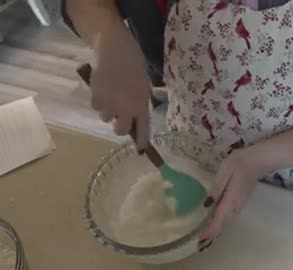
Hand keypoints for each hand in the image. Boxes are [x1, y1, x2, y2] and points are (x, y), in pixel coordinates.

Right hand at [90, 22, 150, 148]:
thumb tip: (137, 118)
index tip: (141, 148)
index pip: (143, 129)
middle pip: (121, 130)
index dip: (142, 140)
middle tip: (120, 119)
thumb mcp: (143, 85)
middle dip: (121, 127)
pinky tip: (102, 90)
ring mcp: (110, 103)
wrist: (116, 49)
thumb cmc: (134, 64)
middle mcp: (126, 108)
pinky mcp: (96, 96)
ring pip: (106, 118)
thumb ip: (140, 102)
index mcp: (142, 104)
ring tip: (112, 96)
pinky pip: (96, 107)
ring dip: (109, 111)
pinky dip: (98, 101)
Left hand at [199, 147, 265, 249]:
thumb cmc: (240, 163)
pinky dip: (221, 223)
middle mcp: (235, 206)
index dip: (209, 232)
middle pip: (222, 225)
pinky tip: (215, 223)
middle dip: (211, 236)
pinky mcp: (240, 201)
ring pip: (226, 222)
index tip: (200, 242)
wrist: (258, 160)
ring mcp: (239, 204)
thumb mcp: (224, 172)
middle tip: (199, 246)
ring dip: (216, 231)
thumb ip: (216, 189)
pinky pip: (229, 216)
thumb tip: (207, 205)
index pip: (218, 221)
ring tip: (205, 238)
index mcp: (230, 200)